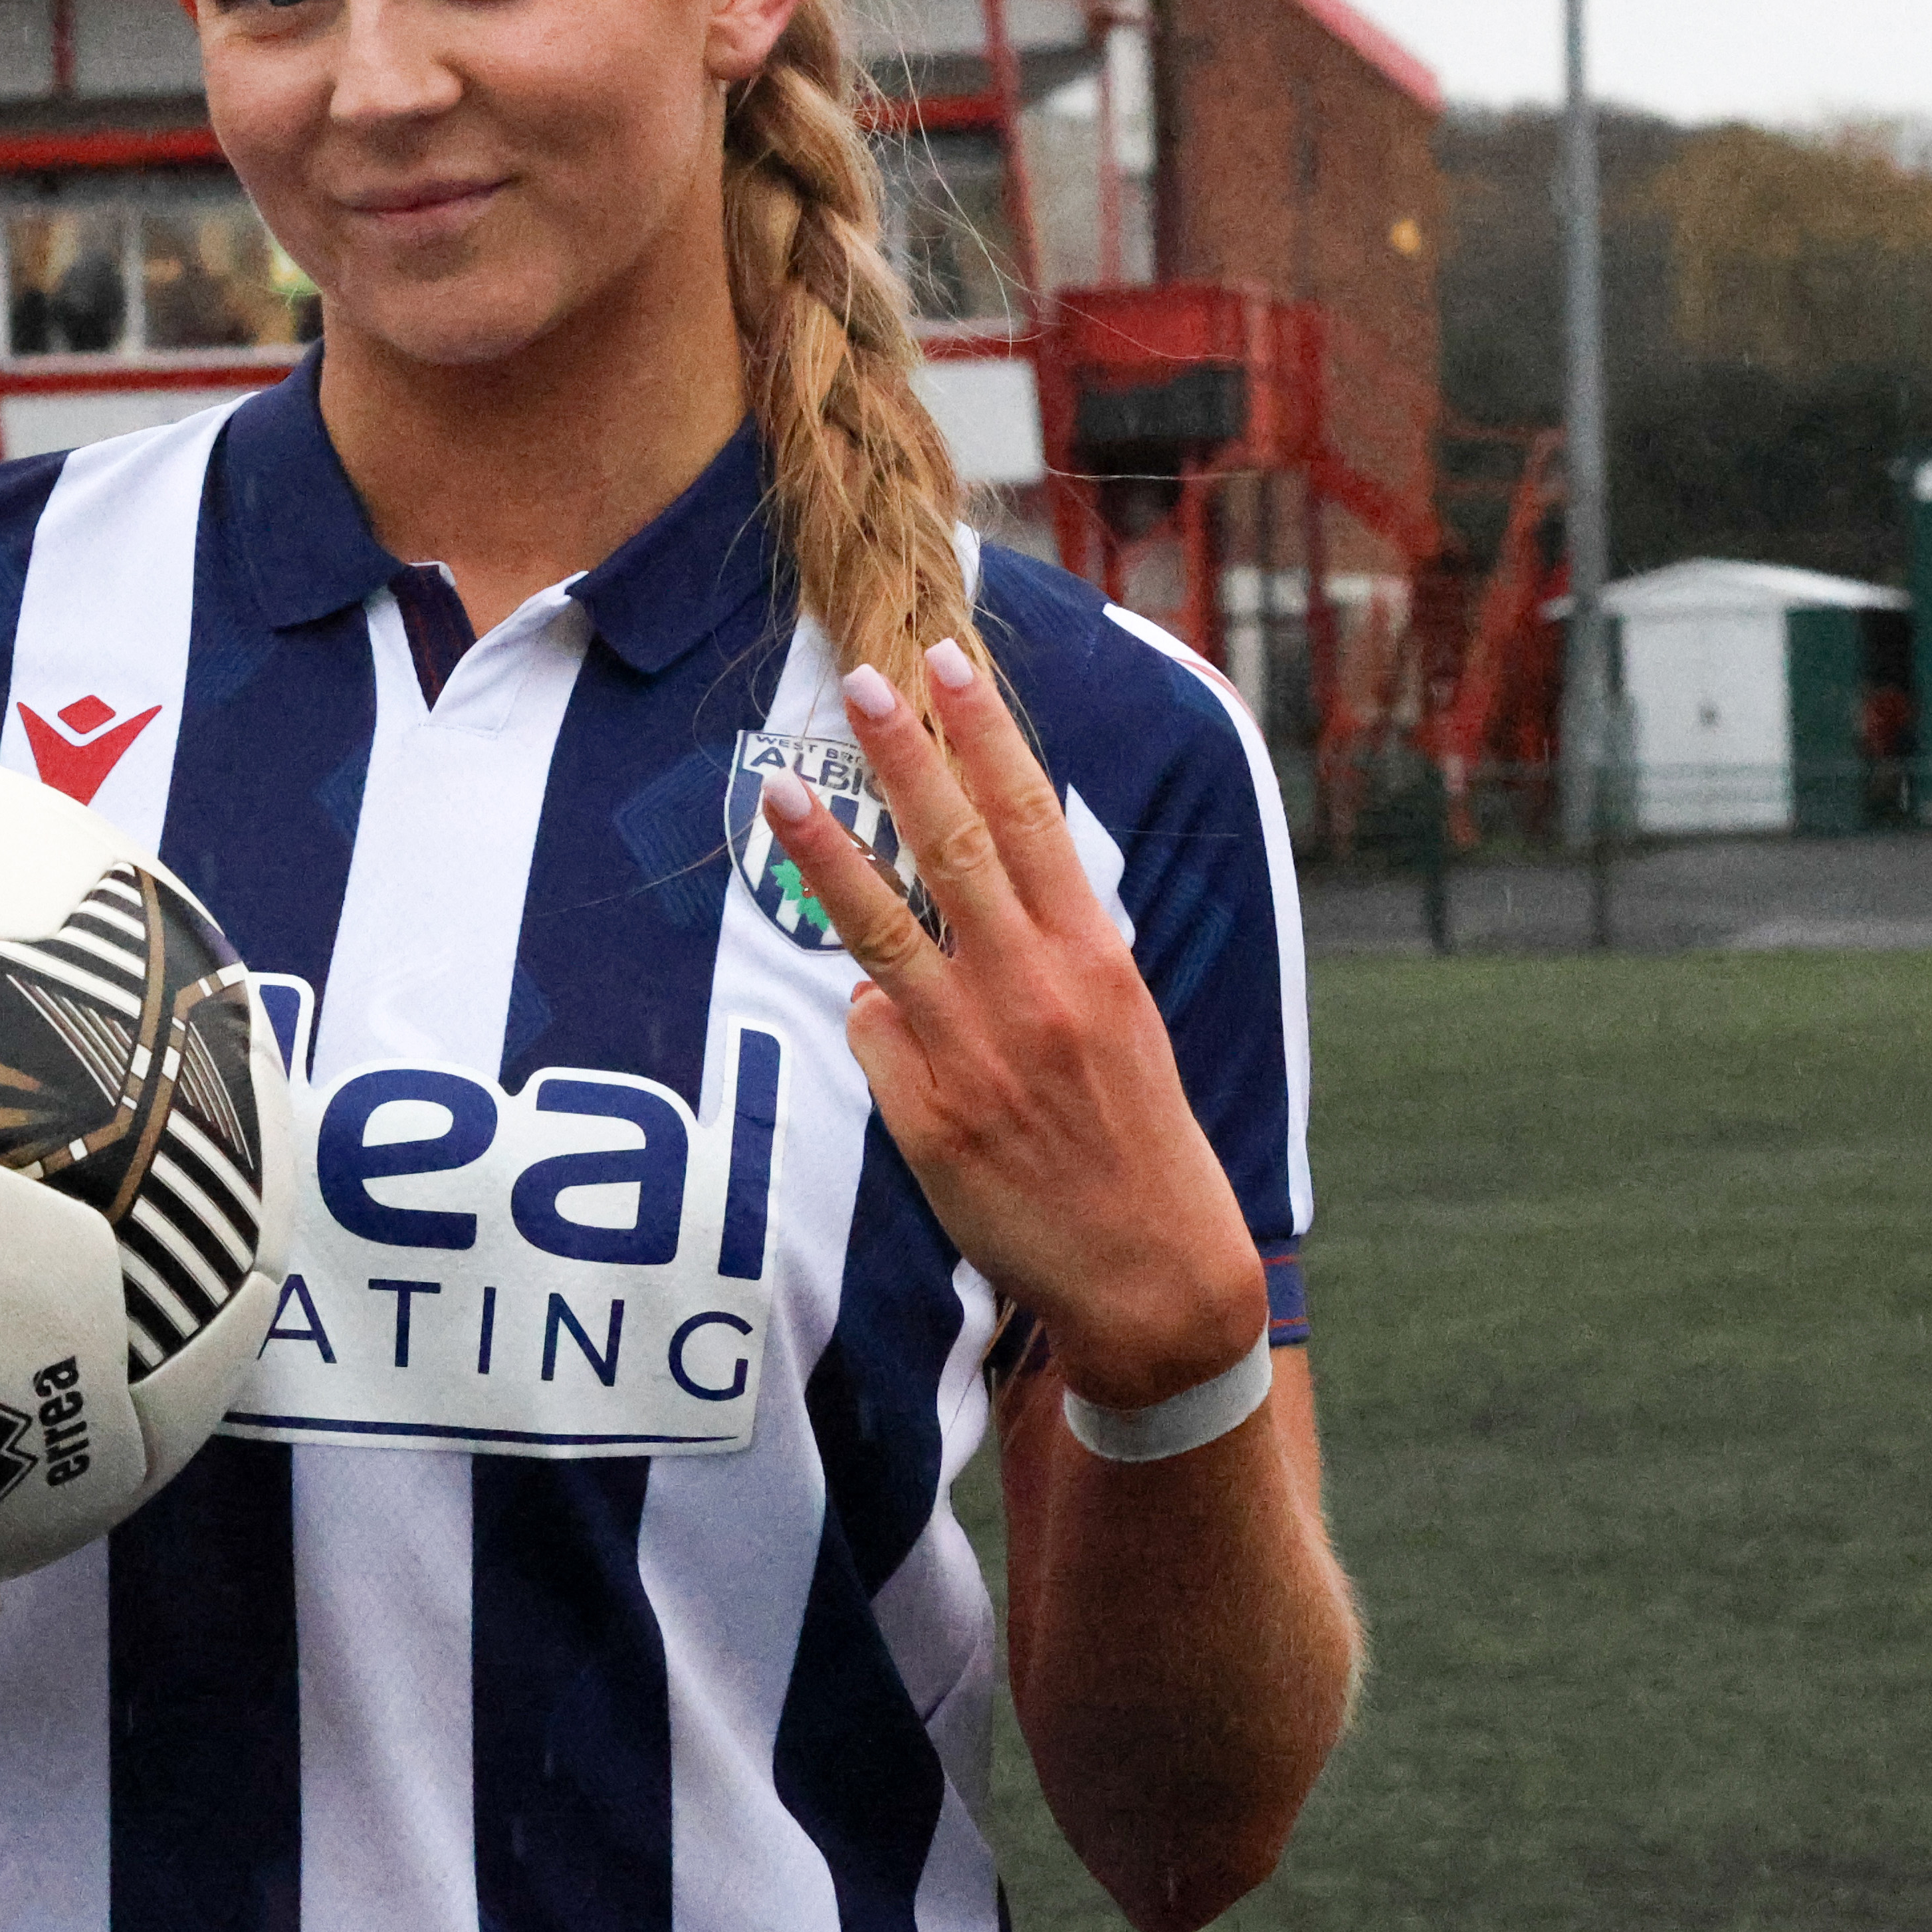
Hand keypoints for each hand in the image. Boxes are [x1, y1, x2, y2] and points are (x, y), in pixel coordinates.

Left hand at [756, 640, 1268, 1410]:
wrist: (1152, 1271)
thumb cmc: (1135, 1134)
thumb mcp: (1121, 1017)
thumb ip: (1052, 946)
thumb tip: (972, 888)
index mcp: (1094, 956)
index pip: (1032, 815)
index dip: (986, 732)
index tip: (951, 661)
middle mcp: (1033, 989)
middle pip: (952, 845)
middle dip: (903, 754)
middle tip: (860, 679)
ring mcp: (972, 1050)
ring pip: (881, 925)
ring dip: (826, 848)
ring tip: (779, 786)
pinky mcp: (924, 1114)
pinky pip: (873, 1031)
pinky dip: (877, 1019)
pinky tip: (908, 1045)